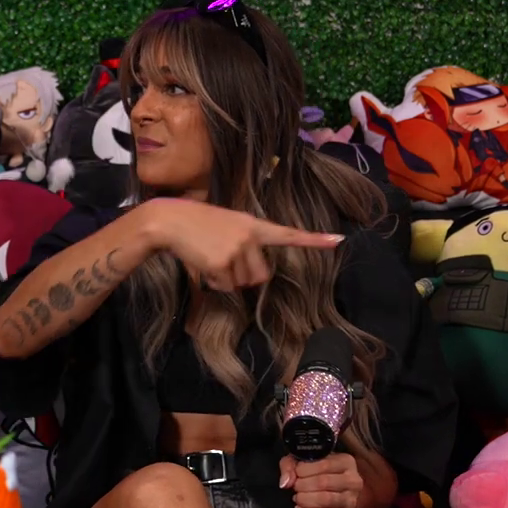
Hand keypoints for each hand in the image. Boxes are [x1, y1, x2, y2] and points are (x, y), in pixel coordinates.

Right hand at [143, 198, 343, 292]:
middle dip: (244, 276)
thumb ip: (246, 242)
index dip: (314, 240)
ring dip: (227, 278)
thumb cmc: (195, 222)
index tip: (338, 240)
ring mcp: (237, 250)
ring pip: (243, 284)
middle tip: (224, 258)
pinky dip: (214, 281)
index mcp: (254, 224)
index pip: (289, 234)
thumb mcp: (227, 225)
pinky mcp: (222, 264)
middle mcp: (250, 237)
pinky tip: (203, 262)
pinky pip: (226, 287)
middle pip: (261, 276)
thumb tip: (252, 274)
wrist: (169, 220)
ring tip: (210, 256)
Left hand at [280, 452, 364, 507]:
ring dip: (305, 499)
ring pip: (325, 500)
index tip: (297, 473)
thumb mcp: (303, 461)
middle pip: (324, 482)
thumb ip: (290, 465)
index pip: (324, 464)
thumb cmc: (317, 472)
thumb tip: (286, 482)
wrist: (334, 491)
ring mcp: (351, 500)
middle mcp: (353, 481)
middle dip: (303, 485)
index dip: (305, 470)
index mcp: (346, 462)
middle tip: (295, 487)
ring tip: (298, 497)